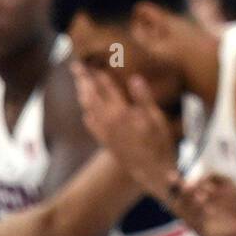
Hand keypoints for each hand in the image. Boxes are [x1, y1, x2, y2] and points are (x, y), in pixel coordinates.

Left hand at [71, 63, 177, 198]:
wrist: (153, 174)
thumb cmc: (160, 145)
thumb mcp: (158, 119)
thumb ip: (144, 98)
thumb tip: (134, 78)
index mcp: (122, 113)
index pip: (106, 88)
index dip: (99, 74)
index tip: (92, 61)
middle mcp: (109, 122)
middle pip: (91, 96)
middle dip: (83, 80)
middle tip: (75, 67)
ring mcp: (105, 133)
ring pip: (88, 109)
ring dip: (82, 94)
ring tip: (79, 83)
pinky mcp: (106, 142)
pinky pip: (91, 125)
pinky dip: (87, 113)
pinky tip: (87, 111)